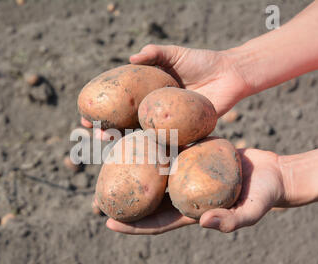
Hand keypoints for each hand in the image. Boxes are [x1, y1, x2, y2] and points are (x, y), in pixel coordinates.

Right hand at [80, 44, 251, 137]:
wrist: (230, 74)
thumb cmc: (202, 61)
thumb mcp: (175, 54)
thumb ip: (155, 53)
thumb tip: (132, 57)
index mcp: (147, 94)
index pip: (119, 103)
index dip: (103, 109)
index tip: (87, 113)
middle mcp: (153, 111)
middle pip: (125, 124)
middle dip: (107, 130)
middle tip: (94, 133)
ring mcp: (167, 124)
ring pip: (141, 137)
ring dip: (125, 143)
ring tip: (110, 144)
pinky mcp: (183, 134)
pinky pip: (167, 145)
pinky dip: (153, 152)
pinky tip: (139, 156)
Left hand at [106, 148, 285, 234]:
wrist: (272, 172)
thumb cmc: (263, 196)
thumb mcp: (251, 211)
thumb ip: (231, 220)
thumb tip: (205, 223)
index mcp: (188, 212)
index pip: (155, 223)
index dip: (133, 226)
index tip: (109, 223)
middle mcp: (180, 193)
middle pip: (146, 199)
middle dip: (122, 198)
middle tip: (95, 194)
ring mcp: (183, 174)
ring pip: (151, 172)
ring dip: (130, 167)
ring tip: (106, 158)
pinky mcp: (189, 154)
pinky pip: (165, 149)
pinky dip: (150, 145)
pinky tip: (133, 134)